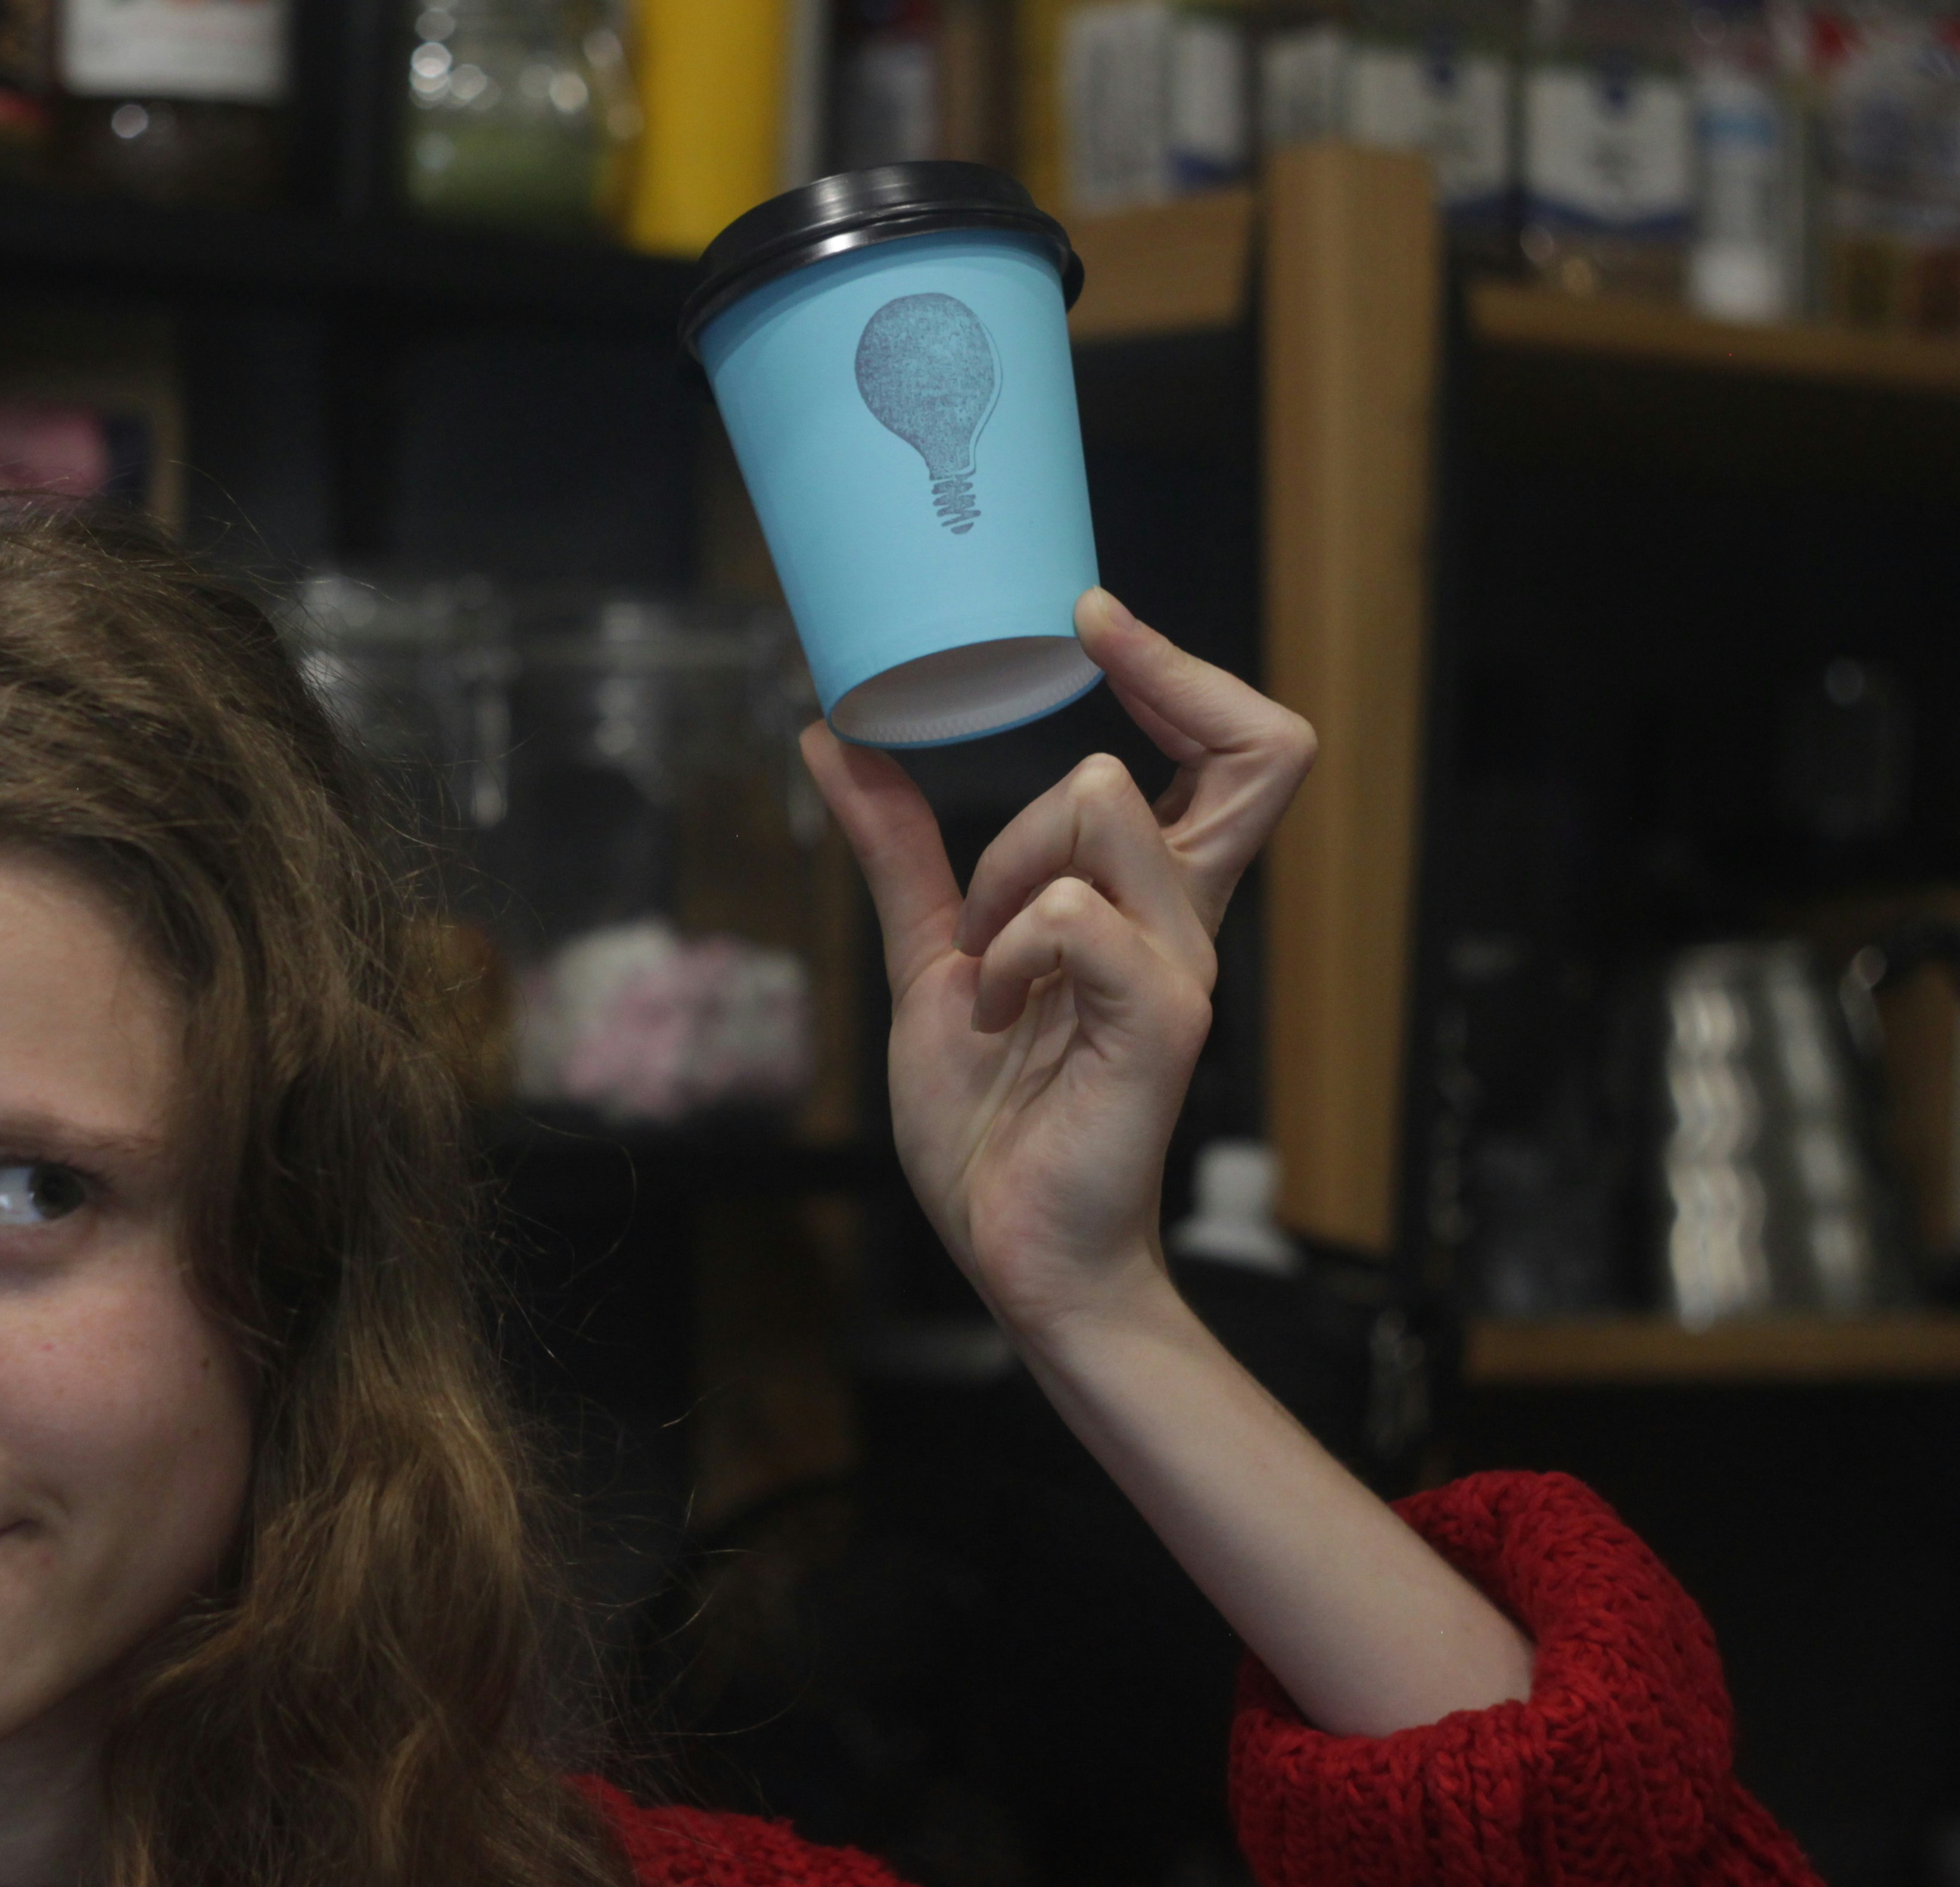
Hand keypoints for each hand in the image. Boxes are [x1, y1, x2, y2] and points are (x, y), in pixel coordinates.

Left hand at [801, 589, 1316, 1341]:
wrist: (1013, 1248)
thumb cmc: (995, 1119)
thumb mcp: (929, 956)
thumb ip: (899, 851)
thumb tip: (835, 740)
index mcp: (1150, 898)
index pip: (1244, 747)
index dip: (1185, 667)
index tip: (1093, 620)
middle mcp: (1187, 921)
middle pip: (1248, 748)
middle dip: (1123, 728)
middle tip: (1022, 833)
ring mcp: (1181, 969)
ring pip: (1104, 807)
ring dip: (1005, 872)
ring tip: (989, 969)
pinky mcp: (1158, 1024)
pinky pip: (1075, 914)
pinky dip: (1008, 947)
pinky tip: (998, 1012)